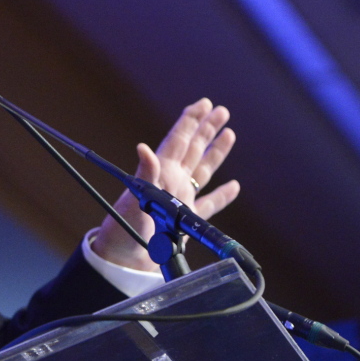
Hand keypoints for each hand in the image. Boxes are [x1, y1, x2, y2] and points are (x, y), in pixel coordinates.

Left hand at [93, 98, 240, 270]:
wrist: (125, 256)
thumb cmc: (125, 226)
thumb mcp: (135, 196)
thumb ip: (145, 172)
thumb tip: (143, 147)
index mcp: (161, 172)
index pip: (178, 140)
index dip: (190, 121)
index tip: (203, 104)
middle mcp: (172, 182)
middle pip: (193, 149)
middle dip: (206, 128)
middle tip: (220, 110)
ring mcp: (180, 199)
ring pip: (203, 171)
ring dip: (216, 153)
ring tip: (229, 134)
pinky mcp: (186, 221)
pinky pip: (209, 204)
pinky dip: (223, 195)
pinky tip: (234, 186)